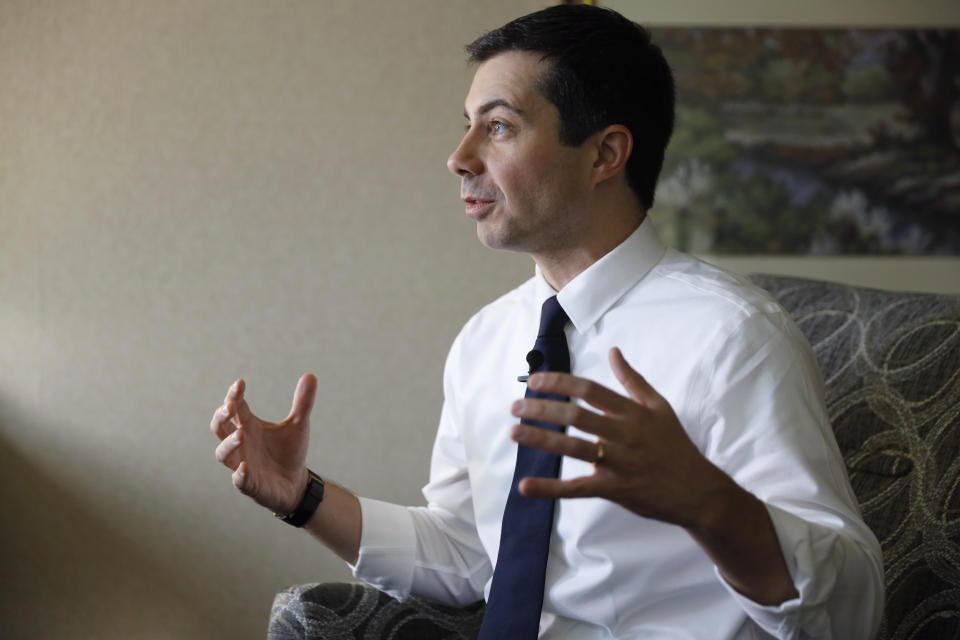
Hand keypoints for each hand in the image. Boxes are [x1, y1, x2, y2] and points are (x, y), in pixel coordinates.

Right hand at [210, 374, 317, 513]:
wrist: (295, 482)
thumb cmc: (289, 451)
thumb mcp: (298, 425)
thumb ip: (303, 402)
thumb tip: (311, 375)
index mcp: (249, 425)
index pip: (235, 407)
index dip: (233, 395)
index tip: (240, 383)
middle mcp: (241, 443)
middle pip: (220, 427)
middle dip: (221, 416)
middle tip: (230, 406)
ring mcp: (242, 463)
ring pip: (223, 452)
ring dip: (229, 443)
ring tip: (242, 434)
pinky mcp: (249, 483)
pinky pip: (239, 480)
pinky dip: (240, 474)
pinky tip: (244, 468)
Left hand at [510, 347, 732, 529]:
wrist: (699, 490)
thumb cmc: (676, 446)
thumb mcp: (659, 407)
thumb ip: (633, 380)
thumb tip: (614, 351)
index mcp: (633, 411)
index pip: (590, 389)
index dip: (560, 382)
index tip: (534, 381)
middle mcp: (625, 434)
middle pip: (577, 416)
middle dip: (542, 409)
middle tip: (515, 407)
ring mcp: (620, 462)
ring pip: (574, 448)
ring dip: (540, 439)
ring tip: (514, 432)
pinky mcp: (615, 489)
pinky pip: (578, 488)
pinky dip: (550, 488)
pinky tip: (525, 485)